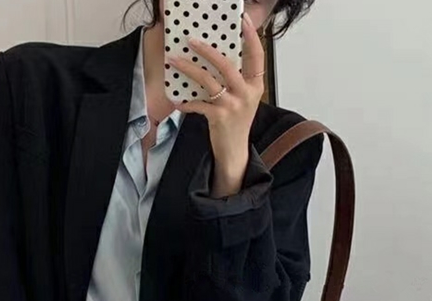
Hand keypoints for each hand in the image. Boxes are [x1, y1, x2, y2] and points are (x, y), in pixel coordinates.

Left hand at [168, 12, 265, 196]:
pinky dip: (186, 102)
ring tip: (175, 61)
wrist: (234, 151)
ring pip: (208, 81)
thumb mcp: (243, 99)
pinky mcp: (219, 118)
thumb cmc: (236, 123)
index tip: (242, 19)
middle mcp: (246, 94)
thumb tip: (217, 57)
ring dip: (190, 69)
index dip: (250, 36)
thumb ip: (237, 80)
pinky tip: (178, 101)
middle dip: (208, 50)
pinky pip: (198, 104)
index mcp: (255, 86)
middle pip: (227, 65)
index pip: (256, 55)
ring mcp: (233, 106)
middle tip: (192, 40)